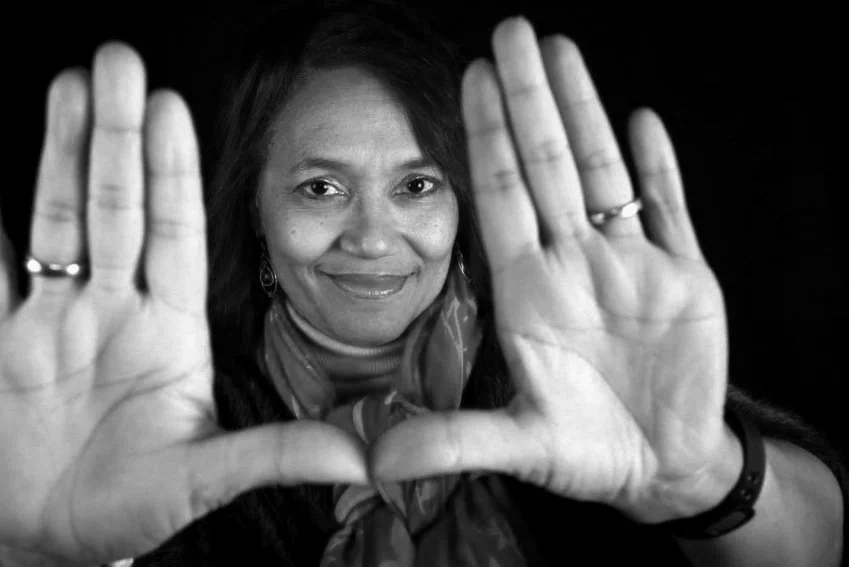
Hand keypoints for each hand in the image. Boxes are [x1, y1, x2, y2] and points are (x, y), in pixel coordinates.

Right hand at [0, 44, 366, 565]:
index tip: (171, 110)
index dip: (171, 173)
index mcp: (170, 333)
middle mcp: (115, 311)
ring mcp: (56, 319)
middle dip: (115, 138)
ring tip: (69, 87)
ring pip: (59, 220)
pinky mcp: (3, 342)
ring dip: (60, 154)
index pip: (174, 235)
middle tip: (118, 62)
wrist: (56, 538)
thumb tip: (358, 460)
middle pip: (116, 208)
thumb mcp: (207, 480)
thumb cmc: (135, 509)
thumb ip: (274, 457)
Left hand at [371, 18, 738, 523]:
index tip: (470, 78)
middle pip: (547, 166)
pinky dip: (661, 170)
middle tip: (512, 30)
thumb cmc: (587, 454)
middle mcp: (573, 265)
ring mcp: (630, 265)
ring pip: (604, 173)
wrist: (661, 468)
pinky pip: (671, 211)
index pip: (502, 197)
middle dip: (529, 100)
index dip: (487, 138)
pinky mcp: (686, 278)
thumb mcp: (521, 449)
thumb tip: (379, 464)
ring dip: (586, 112)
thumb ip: (455, 443)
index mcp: (529, 293)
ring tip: (565, 51)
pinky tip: (644, 121)